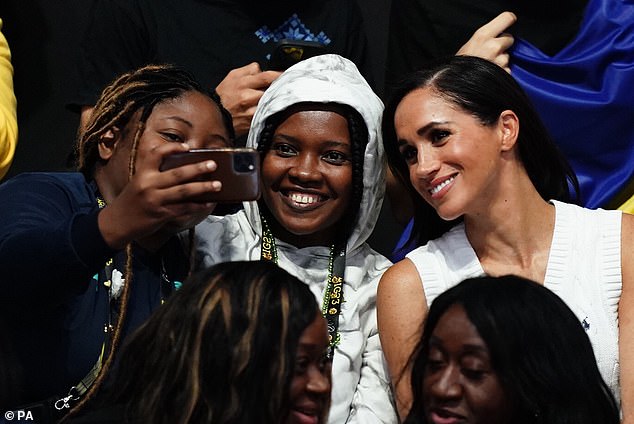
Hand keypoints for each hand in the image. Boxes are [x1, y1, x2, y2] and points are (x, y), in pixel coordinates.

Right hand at [98, 142, 220, 248]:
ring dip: (203, 188)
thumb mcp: (138, 183)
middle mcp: (149, 184)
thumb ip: (155, 176)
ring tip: (218, 185)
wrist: (116, 223)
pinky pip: (183, 208)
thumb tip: (182, 171)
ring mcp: (155, 200)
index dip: (173, 148)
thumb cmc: (130, 202)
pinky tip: (208, 203)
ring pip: (184, 191)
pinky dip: (197, 205)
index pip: (157, 154)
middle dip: (198, 168)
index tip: (187, 147)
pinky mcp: (161, 214)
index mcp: (143, 173)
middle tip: (213, 164)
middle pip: (177, 173)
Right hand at [215, 62, 281, 136]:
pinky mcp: (253, 122)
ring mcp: (251, 111)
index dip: (280, 75)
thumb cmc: (223, 96)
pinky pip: (267, 114)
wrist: (215, 116)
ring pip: (271, 103)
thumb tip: (261, 69)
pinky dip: (271, 111)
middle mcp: (247, 97)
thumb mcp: (232, 76)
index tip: (288, 75)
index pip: (267, 76)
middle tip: (288, 86)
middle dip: (280, 88)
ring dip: (276, 100)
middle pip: (272, 91)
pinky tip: (272, 109)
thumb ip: (248, 70)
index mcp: (243, 83)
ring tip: (278, 98)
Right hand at [456, 11, 516, 72]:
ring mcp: (500, 60)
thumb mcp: (469, 44)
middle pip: (509, 39)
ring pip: (507, 56)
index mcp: (483, 35)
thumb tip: (497, 35)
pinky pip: (507, 69)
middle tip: (490, 52)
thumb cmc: (459, 66)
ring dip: (500, 60)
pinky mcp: (505, 73)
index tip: (504, 27)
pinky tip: (490, 74)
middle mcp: (493, 46)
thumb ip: (485, 37)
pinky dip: (501, 72)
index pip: (507, 18)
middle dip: (503, 44)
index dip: (507, 22)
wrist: (456, 85)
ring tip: (487, 66)